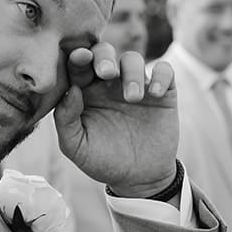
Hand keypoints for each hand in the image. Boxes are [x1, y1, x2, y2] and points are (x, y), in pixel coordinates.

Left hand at [52, 43, 177, 197]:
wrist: (138, 179)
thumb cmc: (103, 160)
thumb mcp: (76, 147)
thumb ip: (66, 120)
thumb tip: (71, 90)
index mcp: (85, 90)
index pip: (79, 65)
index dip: (78, 57)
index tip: (79, 57)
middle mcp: (109, 83)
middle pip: (105, 52)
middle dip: (104, 56)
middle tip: (107, 73)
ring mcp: (136, 85)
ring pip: (133, 60)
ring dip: (132, 73)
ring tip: (133, 98)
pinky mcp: (162, 92)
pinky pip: (165, 71)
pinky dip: (162, 76)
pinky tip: (155, 94)